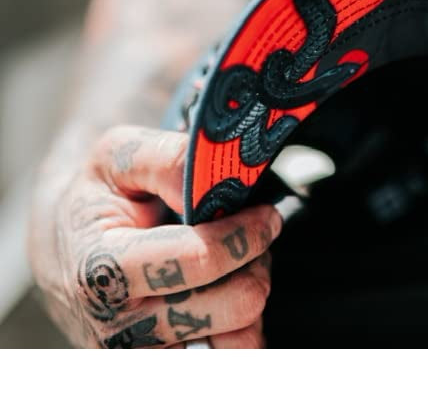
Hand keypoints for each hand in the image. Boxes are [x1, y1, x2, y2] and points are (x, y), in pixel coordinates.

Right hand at [28, 125, 280, 348]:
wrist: (67, 245)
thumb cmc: (99, 198)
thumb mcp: (119, 157)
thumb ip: (167, 160)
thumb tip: (217, 181)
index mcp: (104, 268)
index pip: (201, 260)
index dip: (246, 234)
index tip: (265, 215)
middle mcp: (119, 324)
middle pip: (236, 303)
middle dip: (254, 262)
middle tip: (247, 237)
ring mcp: (141, 353)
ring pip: (240, 339)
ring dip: (250, 294)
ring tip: (234, 265)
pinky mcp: (160, 365)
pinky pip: (228, 356)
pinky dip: (241, 325)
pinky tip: (226, 293)